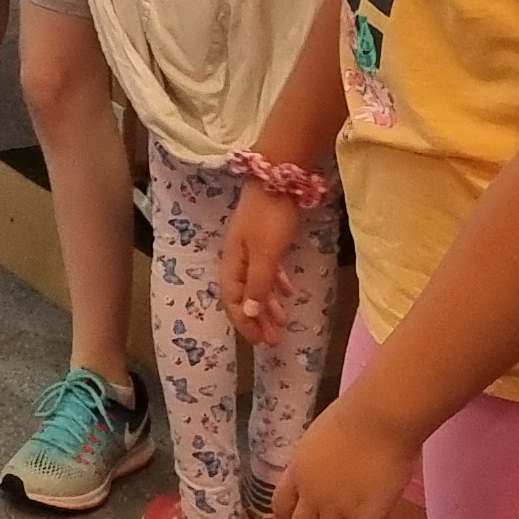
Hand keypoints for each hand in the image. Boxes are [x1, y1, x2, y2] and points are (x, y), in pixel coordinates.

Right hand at [219, 186, 303, 344]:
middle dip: (256, 319)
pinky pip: (267, 269)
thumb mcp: (265, 253)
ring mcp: (251, 246)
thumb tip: (248, 313)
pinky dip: (274, 283)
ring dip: (267, 304)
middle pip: (244, 294)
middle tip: (272, 340)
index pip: (233, 299)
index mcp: (232, 260)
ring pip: (256, 283)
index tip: (258, 342)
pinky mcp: (266, 237)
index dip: (243, 322)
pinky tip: (285, 291)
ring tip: (282, 322)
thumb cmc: (271, 216)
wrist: (280, 175)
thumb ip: (256, 284)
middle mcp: (238, 255)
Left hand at [267, 396, 423, 518]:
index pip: (281, 504)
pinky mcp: (363, 516)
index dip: (286, 516)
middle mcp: (312, 492)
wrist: (379, 417)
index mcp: (299, 469)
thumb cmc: (356, 414)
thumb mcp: (321, 437)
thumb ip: (318, 460)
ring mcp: (336, 507)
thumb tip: (325, 468)